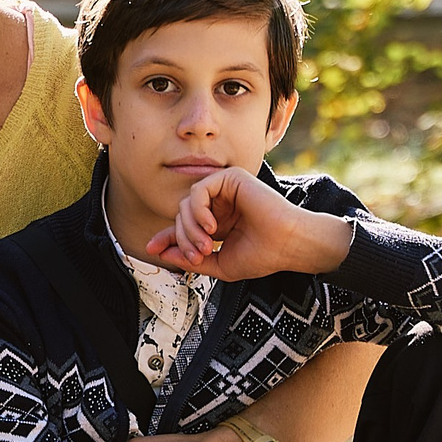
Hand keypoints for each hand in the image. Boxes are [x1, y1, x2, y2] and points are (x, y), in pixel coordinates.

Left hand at [143, 168, 353, 281]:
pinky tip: (212, 227)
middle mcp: (219, 204)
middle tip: (198, 256)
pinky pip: (199, 190)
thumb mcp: (220, 264)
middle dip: (182, 238)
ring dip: (190, 228)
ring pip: (186, 203)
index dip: (167, 237)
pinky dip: (198, 210)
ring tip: (207, 246)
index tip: (152, 248)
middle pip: (181, 215)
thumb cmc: (263, 255)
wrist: (289, 245)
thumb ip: (191, 259)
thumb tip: (162, 254)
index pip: (184, 225)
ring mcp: (225, 189)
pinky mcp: (231, 178)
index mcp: (218, 222)